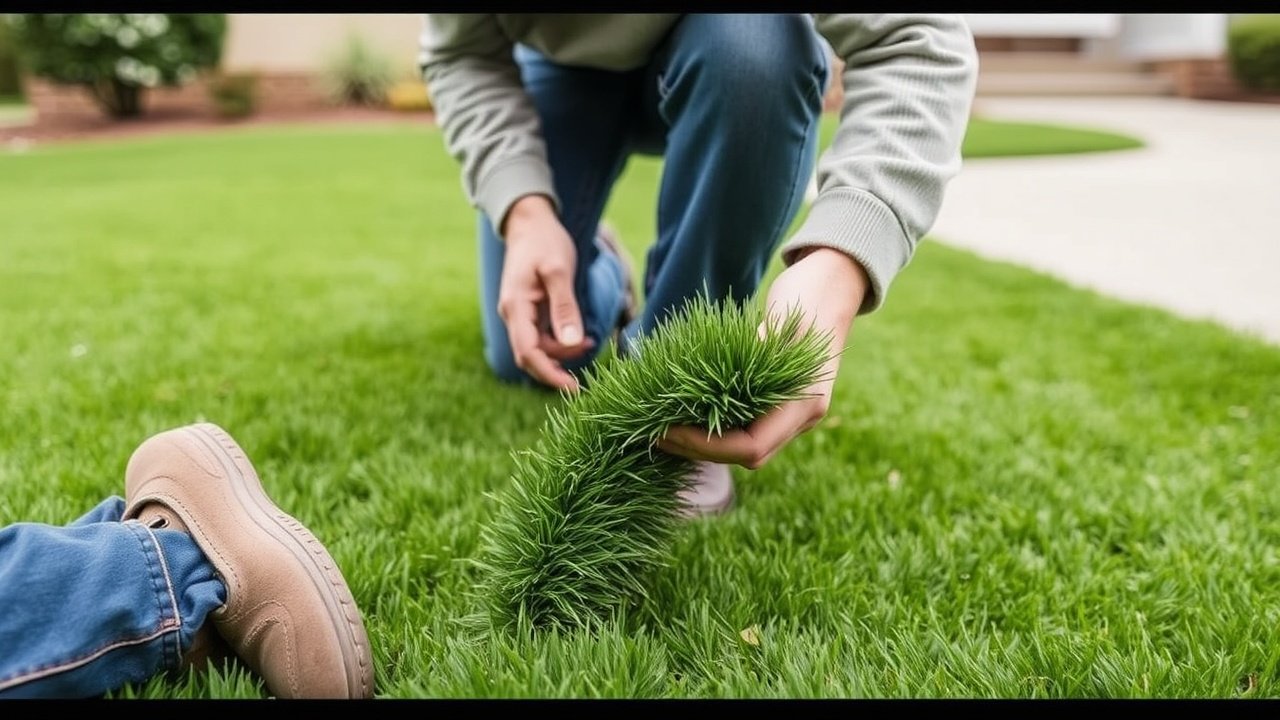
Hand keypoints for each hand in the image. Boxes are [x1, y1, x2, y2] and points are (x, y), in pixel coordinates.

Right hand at [498, 195, 594, 390]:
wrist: (530, 221)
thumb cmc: (545, 241)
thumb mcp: (559, 270)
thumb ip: (565, 307)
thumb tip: (573, 341)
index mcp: (515, 306)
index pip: (528, 352)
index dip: (549, 373)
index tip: (573, 388)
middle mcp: (512, 313)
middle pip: (529, 356)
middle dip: (555, 369)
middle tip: (584, 377)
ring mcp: (519, 313)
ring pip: (536, 348)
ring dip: (561, 354)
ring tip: (590, 344)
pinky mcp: (528, 311)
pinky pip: (540, 337)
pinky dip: (559, 343)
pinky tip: (579, 339)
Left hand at [657, 247, 869, 468]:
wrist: (837, 283)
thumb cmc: (813, 293)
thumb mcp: (784, 315)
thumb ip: (759, 347)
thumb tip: (723, 377)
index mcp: (807, 402)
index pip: (751, 447)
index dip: (705, 445)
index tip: (667, 429)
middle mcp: (802, 416)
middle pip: (744, 455)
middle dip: (696, 448)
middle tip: (655, 433)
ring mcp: (792, 412)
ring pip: (742, 446)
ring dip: (702, 441)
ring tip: (662, 426)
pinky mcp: (779, 402)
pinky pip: (744, 426)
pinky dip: (713, 425)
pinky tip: (683, 413)